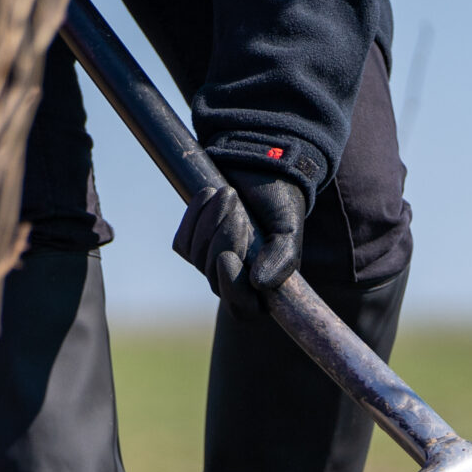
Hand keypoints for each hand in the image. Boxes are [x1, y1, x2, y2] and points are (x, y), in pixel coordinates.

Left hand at [172, 163, 307, 315]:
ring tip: (228, 193)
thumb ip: (283, 258)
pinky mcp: (192, 244)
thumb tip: (260, 284)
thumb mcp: (288, 229)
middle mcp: (236, 279)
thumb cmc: (280, 201)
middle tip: (237, 209)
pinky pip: (183, 241)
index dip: (232, 287)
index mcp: (264, 285)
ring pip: (197, 257)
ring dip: (210, 222)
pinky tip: (209, 194)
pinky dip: (195, 215)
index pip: (242, 307)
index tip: (227, 257)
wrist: (260, 164)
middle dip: (223, 240)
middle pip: (214, 280)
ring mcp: (210, 264)